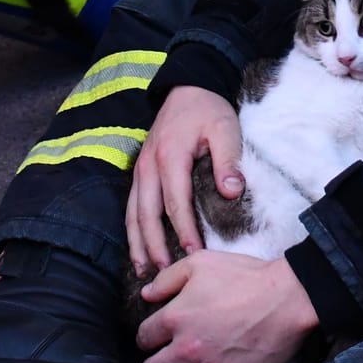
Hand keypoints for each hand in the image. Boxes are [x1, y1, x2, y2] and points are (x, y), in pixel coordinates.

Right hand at [127, 86, 243, 275]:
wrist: (187, 88)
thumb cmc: (208, 110)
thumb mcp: (225, 128)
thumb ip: (228, 159)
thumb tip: (231, 191)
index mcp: (170, 157)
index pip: (176, 202)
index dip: (185, 230)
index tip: (196, 254)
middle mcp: (149, 166)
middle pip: (146, 215)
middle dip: (154, 246)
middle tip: (164, 274)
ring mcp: (140, 170)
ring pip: (132, 213)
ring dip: (137, 243)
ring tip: (144, 271)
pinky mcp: (140, 172)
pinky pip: (131, 206)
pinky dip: (133, 230)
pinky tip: (139, 248)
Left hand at [136, 251, 317, 362]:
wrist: (288, 298)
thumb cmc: (246, 277)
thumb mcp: (201, 263)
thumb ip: (167, 278)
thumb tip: (146, 294)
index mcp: (175, 318)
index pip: (143, 338)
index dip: (147, 337)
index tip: (155, 338)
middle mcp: (186, 349)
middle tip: (163, 361)